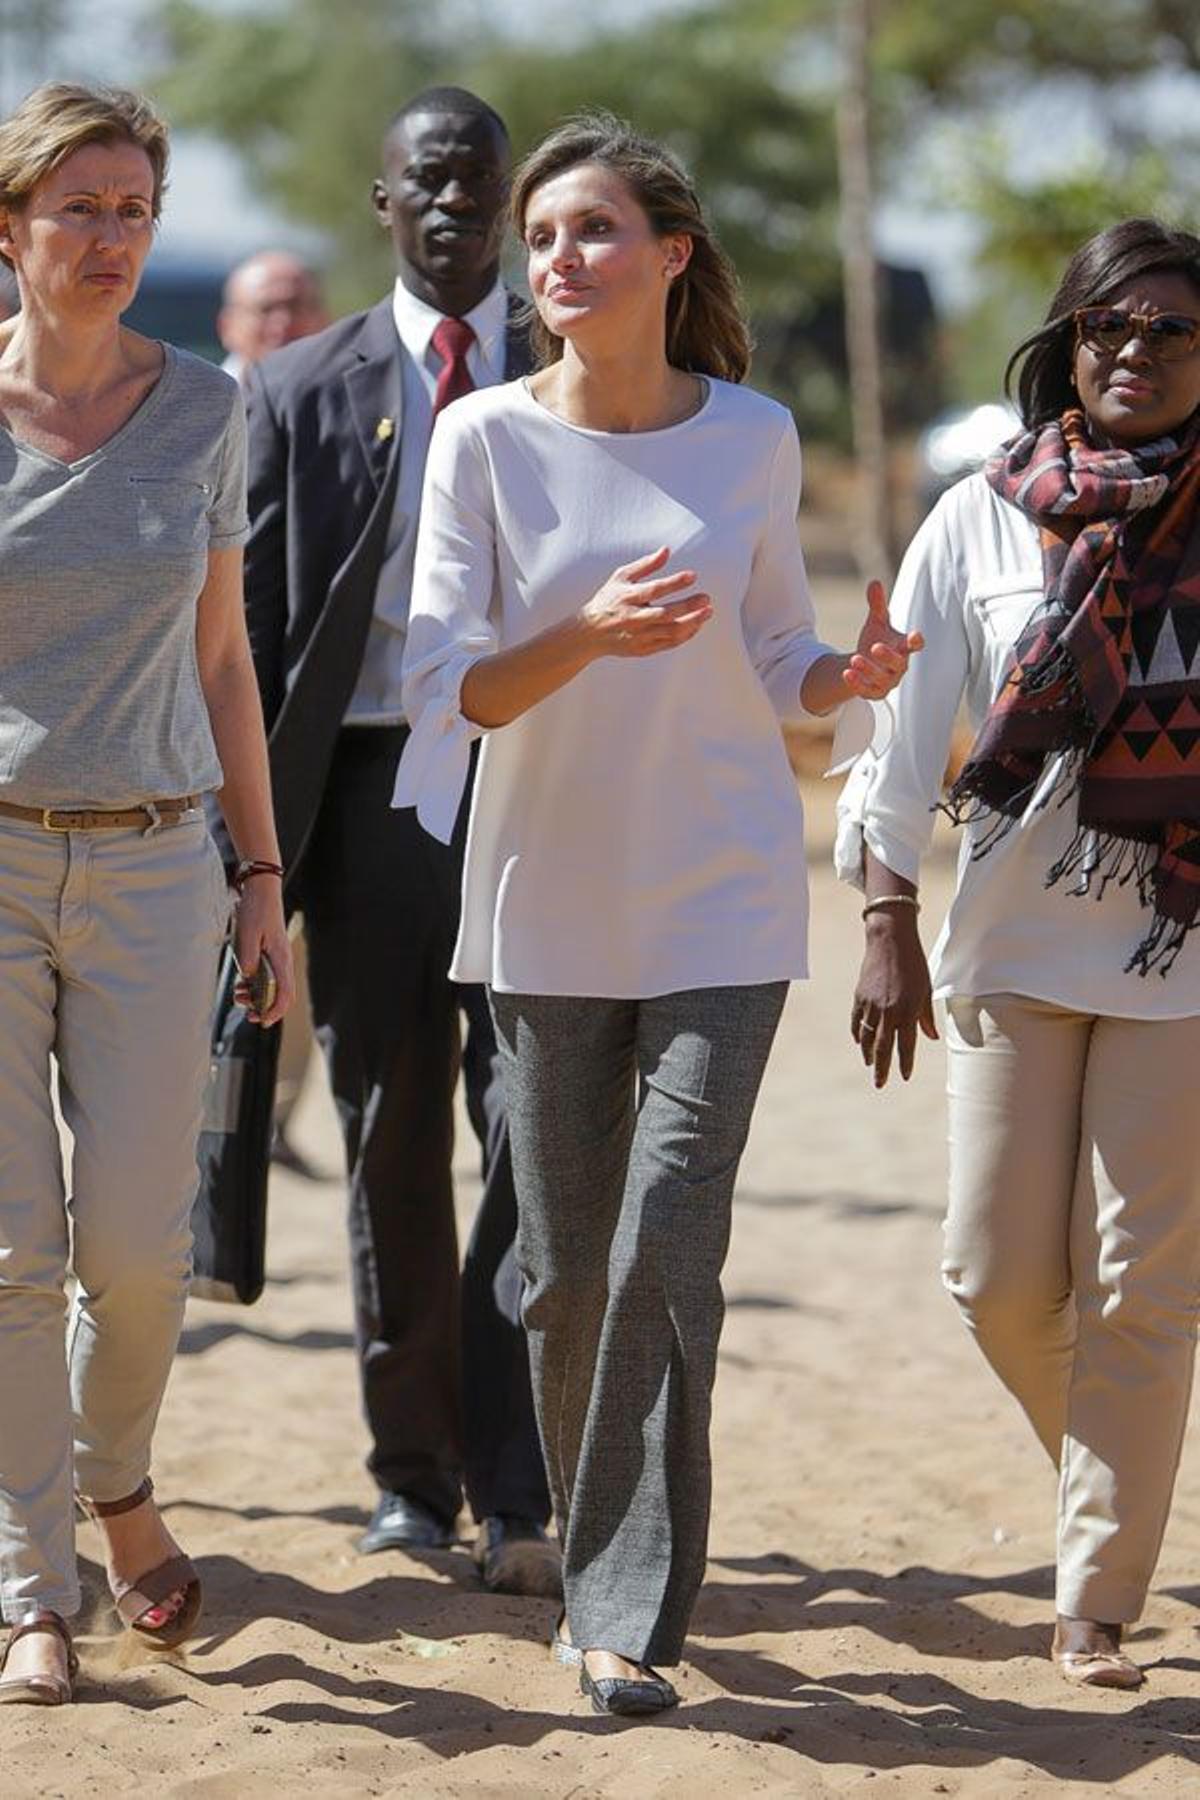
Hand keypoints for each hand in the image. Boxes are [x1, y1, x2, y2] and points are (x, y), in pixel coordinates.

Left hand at [232, 877, 294, 1026]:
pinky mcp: (269, 954)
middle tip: (249, 1014)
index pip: (284, 994)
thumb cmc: (256, 910)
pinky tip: (241, 984)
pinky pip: (265, 976)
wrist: (260, 890)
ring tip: (240, 997)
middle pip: (281, 995)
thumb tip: (247, 978)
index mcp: (281, 959)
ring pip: (272, 987)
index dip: (275, 1011)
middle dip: (265, 1008)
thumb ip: (247, 958)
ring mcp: (277, 958)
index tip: (262, 1021)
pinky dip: (254, 985)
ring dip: (258, 997)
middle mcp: (282, 961)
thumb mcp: (247, 935)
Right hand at [578, 546, 712, 659]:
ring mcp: (638, 636)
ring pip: (670, 632)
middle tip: (706, 598)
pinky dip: (684, 635)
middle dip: (688, 606)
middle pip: (665, 613)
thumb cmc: (609, 600)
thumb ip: (645, 565)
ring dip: (691, 622)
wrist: (590, 633)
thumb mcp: (621, 577)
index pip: (654, 589)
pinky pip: (668, 643)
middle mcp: (633, 618)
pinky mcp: (642, 649)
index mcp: (628, 598)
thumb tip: (666, 550)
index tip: (692, 576)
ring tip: (707, 612)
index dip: (674, 583)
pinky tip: (696, 625)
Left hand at [843, 579, 923, 699]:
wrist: (863, 665)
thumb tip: (874, 582)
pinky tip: (846, 673)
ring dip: (869, 669)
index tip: (915, 636)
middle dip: (888, 656)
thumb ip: (877, 605)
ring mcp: (887, 681)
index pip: (914, 645)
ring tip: (855, 659)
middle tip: (874, 647)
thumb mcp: (876, 622)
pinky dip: (857, 683)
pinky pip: (867, 690)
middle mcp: (898, 666)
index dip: (916, 642)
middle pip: (898, 664)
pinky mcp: (874, 692)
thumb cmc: (876, 641)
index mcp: (902, 647)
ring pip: (882, 679)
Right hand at [850, 912, 937, 1086]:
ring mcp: (871, 1005)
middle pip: (883, 1047)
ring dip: (869, 1053)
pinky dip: (857, 1034)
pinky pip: (856, 1021)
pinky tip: (859, 1042)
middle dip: (882, 1068)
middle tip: (880, 1084)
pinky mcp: (859, 996)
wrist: (889, 939)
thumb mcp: (926, 989)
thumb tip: (930, 1037)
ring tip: (871, 1064)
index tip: (904, 1076)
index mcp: (908, 1010)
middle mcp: (888, 1011)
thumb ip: (926, 1016)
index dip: (905, 1063)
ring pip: (867, 1037)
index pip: (906, 1045)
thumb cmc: (914, 963)